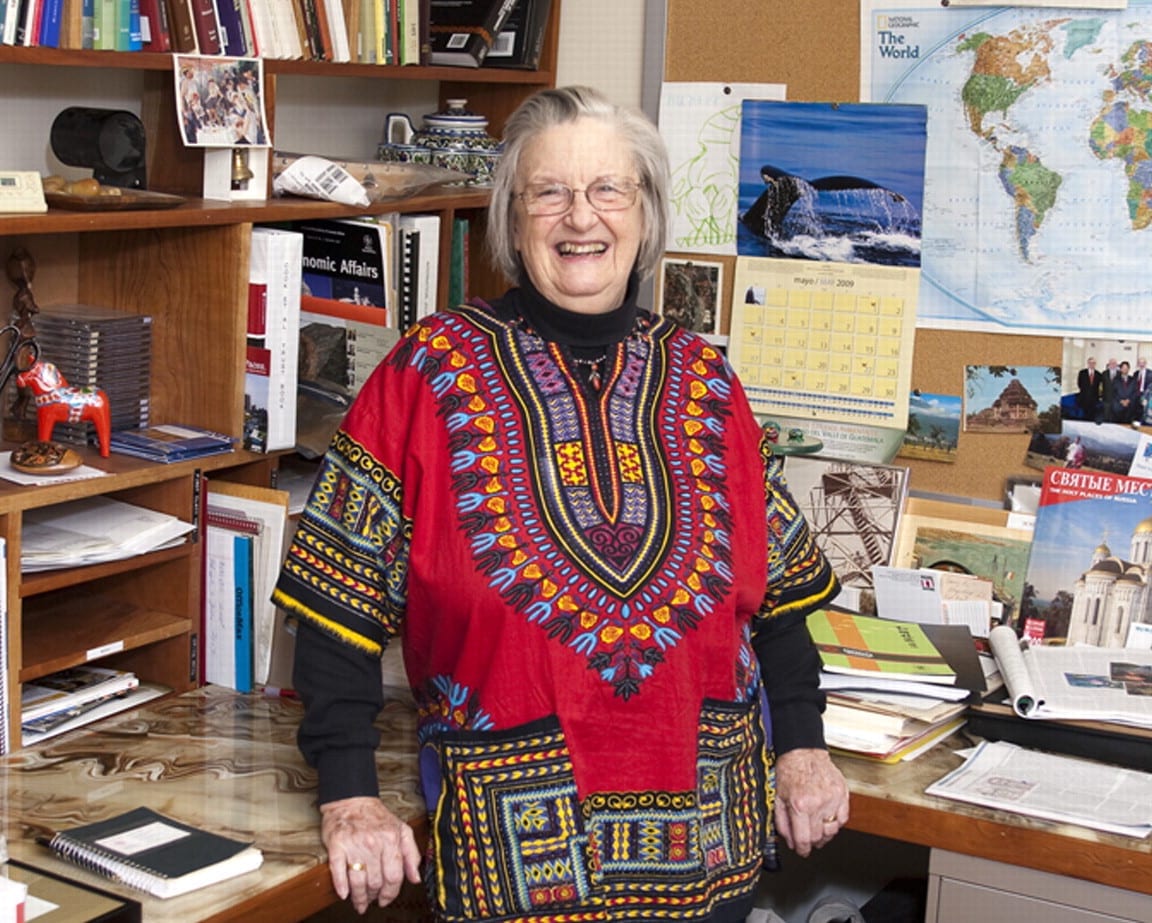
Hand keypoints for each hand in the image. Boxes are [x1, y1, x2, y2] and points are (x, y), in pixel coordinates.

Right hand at [321, 796, 421, 913]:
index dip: (391, 893)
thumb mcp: (402, 829)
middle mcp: (373, 843)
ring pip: (358, 881)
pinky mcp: (337, 845)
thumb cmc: (376, 816)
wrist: (351, 799)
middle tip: (372, 900)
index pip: (394, 876)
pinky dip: (341, 886)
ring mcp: (354, 845)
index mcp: (391, 839)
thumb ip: (412, 854)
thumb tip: (415, 878)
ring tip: (360, 902)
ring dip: (359, 897)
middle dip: (374, 896)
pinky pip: (338, 871)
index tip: (386, 899)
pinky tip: (344, 894)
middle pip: (375, 882)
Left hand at [773, 748, 849, 857]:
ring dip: (824, 834)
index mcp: (800, 805)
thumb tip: (790, 841)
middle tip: (808, 841)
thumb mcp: (778, 798)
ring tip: (817, 830)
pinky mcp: (843, 794)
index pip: (804, 838)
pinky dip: (836, 823)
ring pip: (833, 830)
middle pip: (819, 837)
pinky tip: (827, 819)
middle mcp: (818, 803)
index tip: (801, 851)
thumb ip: (783, 823)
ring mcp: (833, 799)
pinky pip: (843, 818)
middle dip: (812, 842)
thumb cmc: (789, 771)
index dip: (802, 849)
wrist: (803, 752)